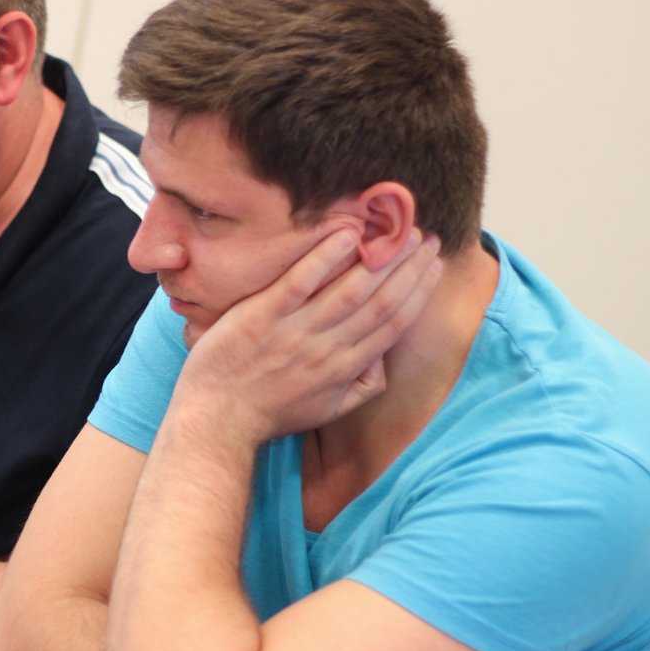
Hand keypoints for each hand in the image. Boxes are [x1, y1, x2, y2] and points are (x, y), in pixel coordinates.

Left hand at [175, 229, 440, 446]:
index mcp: (346, 367)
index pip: (393, 322)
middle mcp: (327, 349)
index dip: (418, 291)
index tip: (433, 264)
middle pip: (380, 301)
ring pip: (350, 290)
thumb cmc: (270, 413)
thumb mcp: (327, 410)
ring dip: (379, 258)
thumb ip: (361, 385)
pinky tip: (346, 234)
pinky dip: (323, 259)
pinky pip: (299, 284)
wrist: (217, 420)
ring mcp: (294, 332)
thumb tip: (384, 359)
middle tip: (426, 236)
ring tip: (398, 230)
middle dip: (408, 267)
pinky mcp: (261, 318)